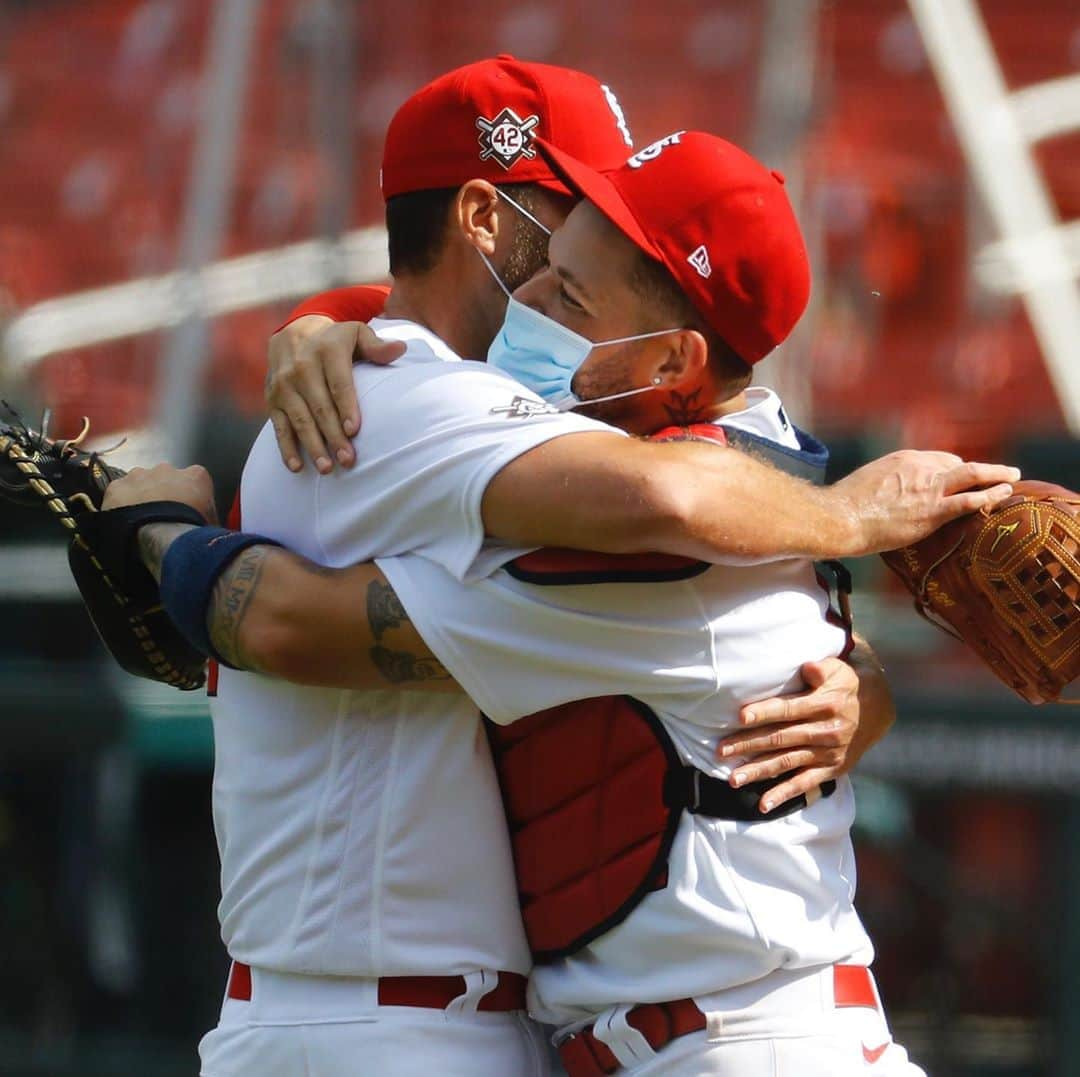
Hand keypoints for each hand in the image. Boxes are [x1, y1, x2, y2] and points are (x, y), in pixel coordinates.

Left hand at [102, 463, 217, 523]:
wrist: (163, 535)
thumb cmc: (194, 531)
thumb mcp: (213, 523)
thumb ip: (209, 516)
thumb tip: (208, 526)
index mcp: (196, 475)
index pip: (195, 481)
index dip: (189, 498)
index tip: (186, 513)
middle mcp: (167, 468)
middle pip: (164, 479)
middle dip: (162, 493)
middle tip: (161, 517)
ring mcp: (139, 475)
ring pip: (139, 483)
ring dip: (140, 497)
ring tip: (141, 520)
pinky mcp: (116, 487)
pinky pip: (118, 494)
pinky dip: (120, 505)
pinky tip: (123, 521)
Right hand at [266, 315, 404, 473]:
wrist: (293, 333)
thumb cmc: (335, 340)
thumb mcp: (356, 334)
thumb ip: (376, 345)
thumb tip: (400, 349)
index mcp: (327, 350)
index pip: (338, 383)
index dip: (346, 407)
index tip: (354, 431)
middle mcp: (301, 367)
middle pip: (320, 406)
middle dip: (333, 435)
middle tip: (348, 460)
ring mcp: (284, 385)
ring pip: (300, 419)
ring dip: (313, 445)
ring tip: (327, 468)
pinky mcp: (272, 400)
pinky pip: (279, 427)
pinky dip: (286, 448)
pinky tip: (297, 467)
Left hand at [716, 658, 864, 813]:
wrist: (876, 709)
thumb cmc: (845, 684)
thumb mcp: (837, 669)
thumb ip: (821, 669)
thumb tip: (807, 668)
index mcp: (824, 705)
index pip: (788, 710)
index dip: (764, 713)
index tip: (740, 717)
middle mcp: (825, 731)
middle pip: (781, 739)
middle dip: (749, 744)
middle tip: (721, 750)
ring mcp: (827, 754)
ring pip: (786, 763)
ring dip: (759, 771)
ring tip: (733, 779)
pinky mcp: (830, 770)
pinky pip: (804, 784)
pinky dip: (783, 794)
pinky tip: (763, 804)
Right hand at [832, 450, 1020, 554]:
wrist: (841, 517)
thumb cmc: (846, 505)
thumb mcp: (869, 481)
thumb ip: (888, 482)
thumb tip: (891, 494)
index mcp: (903, 459)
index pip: (938, 460)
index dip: (953, 469)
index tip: (961, 477)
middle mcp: (920, 468)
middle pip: (958, 464)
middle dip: (979, 469)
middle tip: (996, 474)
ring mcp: (928, 488)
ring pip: (972, 475)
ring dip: (996, 475)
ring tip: (1012, 478)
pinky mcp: (932, 511)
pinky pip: (969, 501)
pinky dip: (990, 496)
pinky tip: (1003, 494)